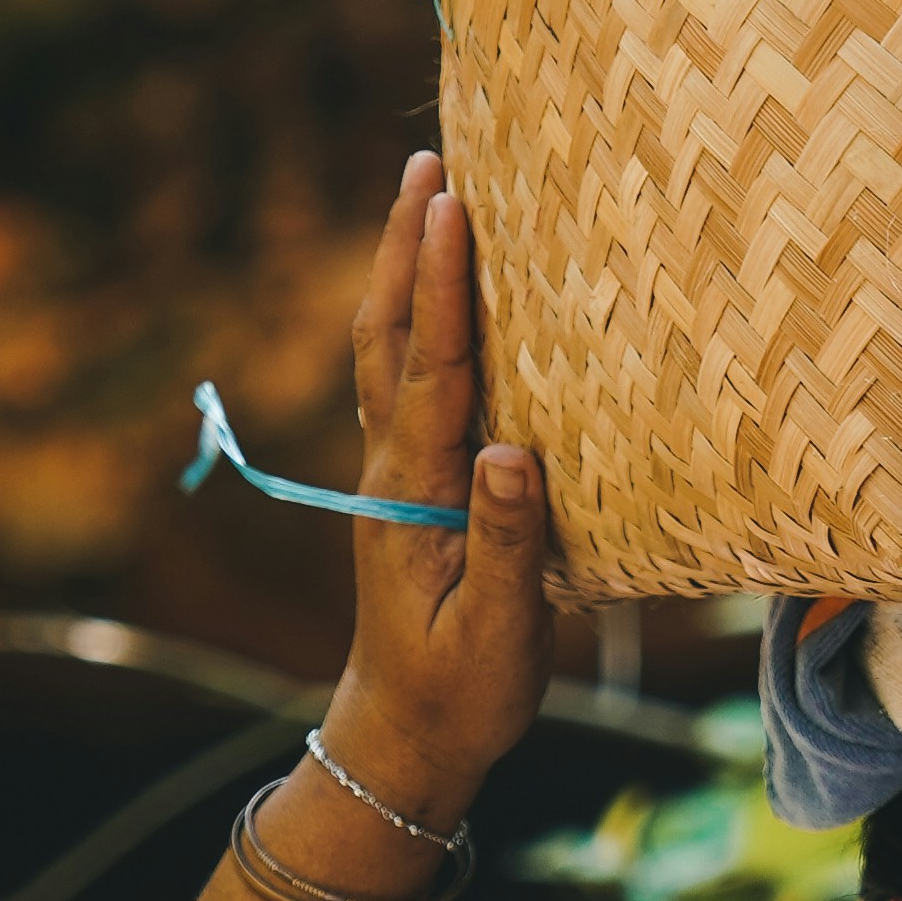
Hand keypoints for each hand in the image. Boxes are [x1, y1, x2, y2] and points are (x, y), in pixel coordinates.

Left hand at [331, 154, 551, 822]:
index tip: (450, 205)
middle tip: (426, 162)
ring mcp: (397, 470)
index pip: (429, 367)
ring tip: (425, 194)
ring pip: (389, 348)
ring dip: (402, 268)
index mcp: (413, 492)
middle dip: (404, 245)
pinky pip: (410, 376)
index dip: (440, 284)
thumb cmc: (459, 693)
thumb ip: (505, 543)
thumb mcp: (494, 630)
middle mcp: (393, 466)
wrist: (405, 738)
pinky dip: (418, 314)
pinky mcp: (413, 481)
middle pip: (387, 333)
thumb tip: (514, 452)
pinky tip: (440, 289)